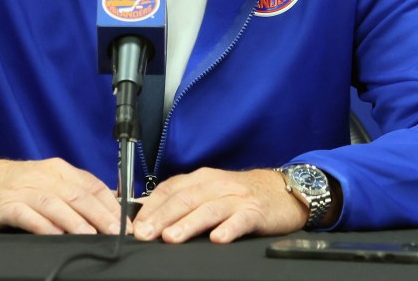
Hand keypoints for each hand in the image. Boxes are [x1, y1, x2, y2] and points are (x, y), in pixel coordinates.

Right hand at [0, 155, 121, 234]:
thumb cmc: (15, 185)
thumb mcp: (46, 182)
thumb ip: (72, 193)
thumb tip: (107, 210)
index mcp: (59, 170)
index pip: (92, 185)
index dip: (112, 205)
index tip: (126, 223)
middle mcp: (44, 176)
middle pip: (79, 195)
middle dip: (101, 215)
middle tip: (117, 233)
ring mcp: (24, 190)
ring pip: (56, 204)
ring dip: (76, 221)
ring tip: (92, 236)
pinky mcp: (6, 205)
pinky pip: (28, 215)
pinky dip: (44, 226)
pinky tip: (56, 236)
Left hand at [132, 167, 306, 243]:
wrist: (282, 190)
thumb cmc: (240, 195)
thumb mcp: (209, 191)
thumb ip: (182, 200)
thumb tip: (146, 214)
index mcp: (201, 179)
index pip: (170, 189)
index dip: (150, 207)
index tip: (134, 225)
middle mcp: (217, 185)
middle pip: (184, 199)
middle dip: (161, 217)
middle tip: (145, 234)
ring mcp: (237, 197)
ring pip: (208, 209)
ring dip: (188, 223)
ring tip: (171, 238)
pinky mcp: (256, 212)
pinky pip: (241, 219)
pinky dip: (229, 228)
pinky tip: (218, 239)